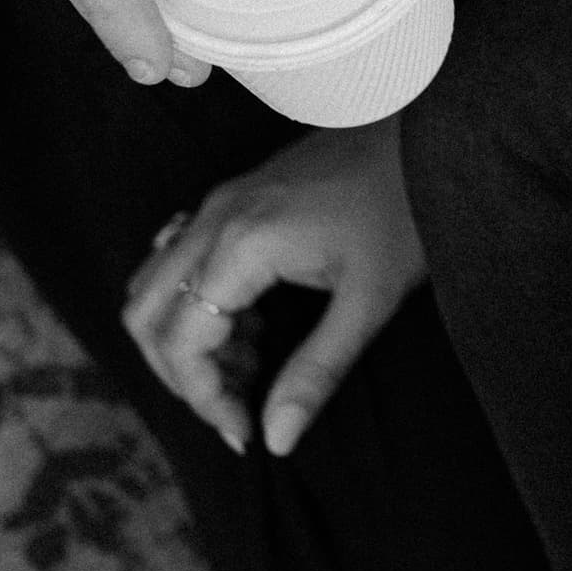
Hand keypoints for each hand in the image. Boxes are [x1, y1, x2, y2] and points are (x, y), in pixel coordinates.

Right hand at [123, 118, 425, 457]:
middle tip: (237, 408)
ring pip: (155, 285)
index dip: (204, 398)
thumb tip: (276, 439)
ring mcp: (218, 203)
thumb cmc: (406, 208)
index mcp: (241, 245)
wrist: (427, 131)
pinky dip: (197, 303)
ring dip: (185, 338)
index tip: (246, 431)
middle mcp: (213, 219)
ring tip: (253, 366)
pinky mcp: (233, 198)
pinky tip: (253, 323)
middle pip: (145, 315)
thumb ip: (316, 372)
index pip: (181, 342)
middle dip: (181, 375)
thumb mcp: (370, 300)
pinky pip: (179, 258)